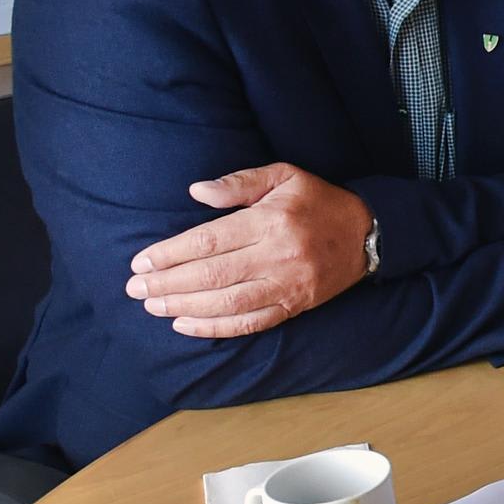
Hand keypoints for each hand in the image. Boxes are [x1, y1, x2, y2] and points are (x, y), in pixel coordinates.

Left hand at [125, 163, 372, 338]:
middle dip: (167, 284)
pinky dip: (215, 327)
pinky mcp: (294, 306)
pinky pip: (250, 323)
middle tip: (135, 289)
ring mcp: (288, 285)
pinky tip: (185, 325)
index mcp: (271, 220)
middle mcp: (278, 255)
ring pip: (227, 302)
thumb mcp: (284, 176)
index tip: (141, 262)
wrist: (369, 234)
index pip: (209, 241)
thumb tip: (195, 192)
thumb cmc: (318, 202)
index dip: (170, 254)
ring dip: (184, 307)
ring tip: (153, 306)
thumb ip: (239, 183)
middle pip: (212, 274)